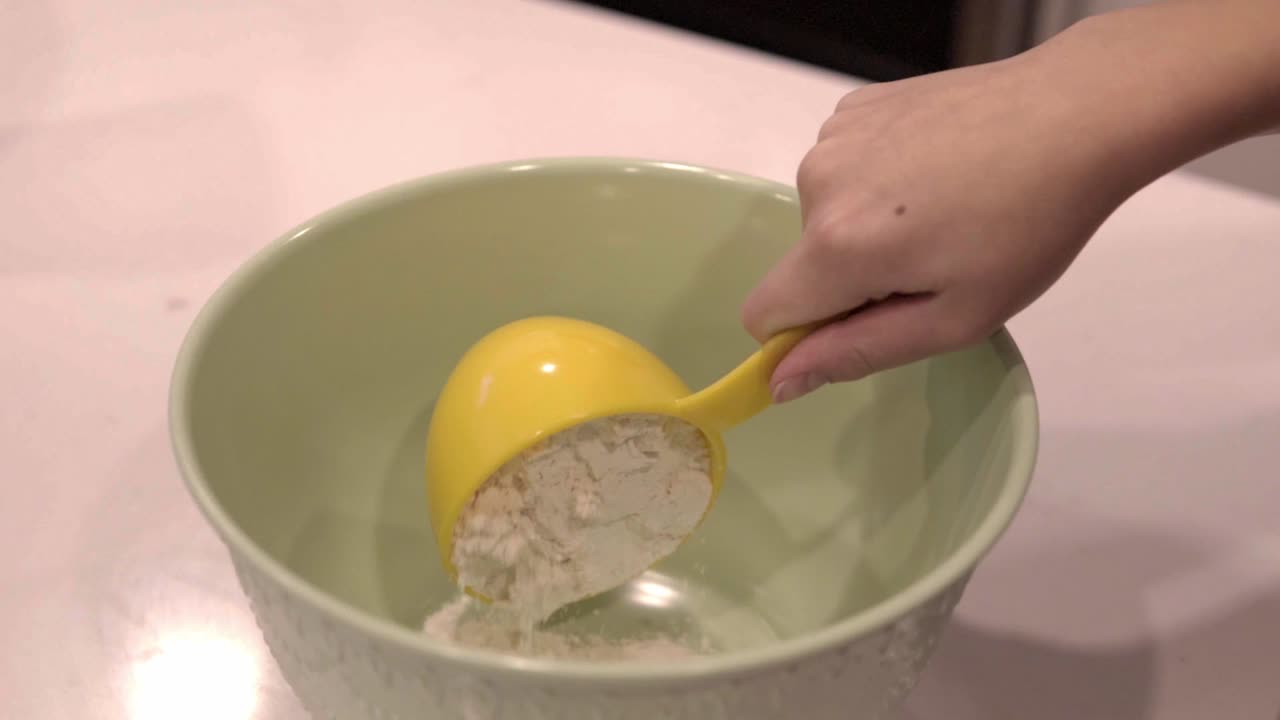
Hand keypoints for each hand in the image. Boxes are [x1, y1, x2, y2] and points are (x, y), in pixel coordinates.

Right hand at [742, 54, 1134, 402]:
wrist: (1077, 112)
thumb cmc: (1031, 226)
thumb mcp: (955, 317)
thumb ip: (856, 351)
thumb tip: (779, 380)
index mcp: (839, 246)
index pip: (763, 315)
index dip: (803, 336)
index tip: (866, 325)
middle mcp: (817, 185)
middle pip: (803, 263)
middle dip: (854, 276)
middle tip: (937, 258)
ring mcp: (834, 137)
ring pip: (825, 214)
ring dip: (868, 224)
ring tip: (944, 205)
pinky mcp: (854, 106)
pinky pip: (843, 167)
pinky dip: (878, 178)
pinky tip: (937, 166)